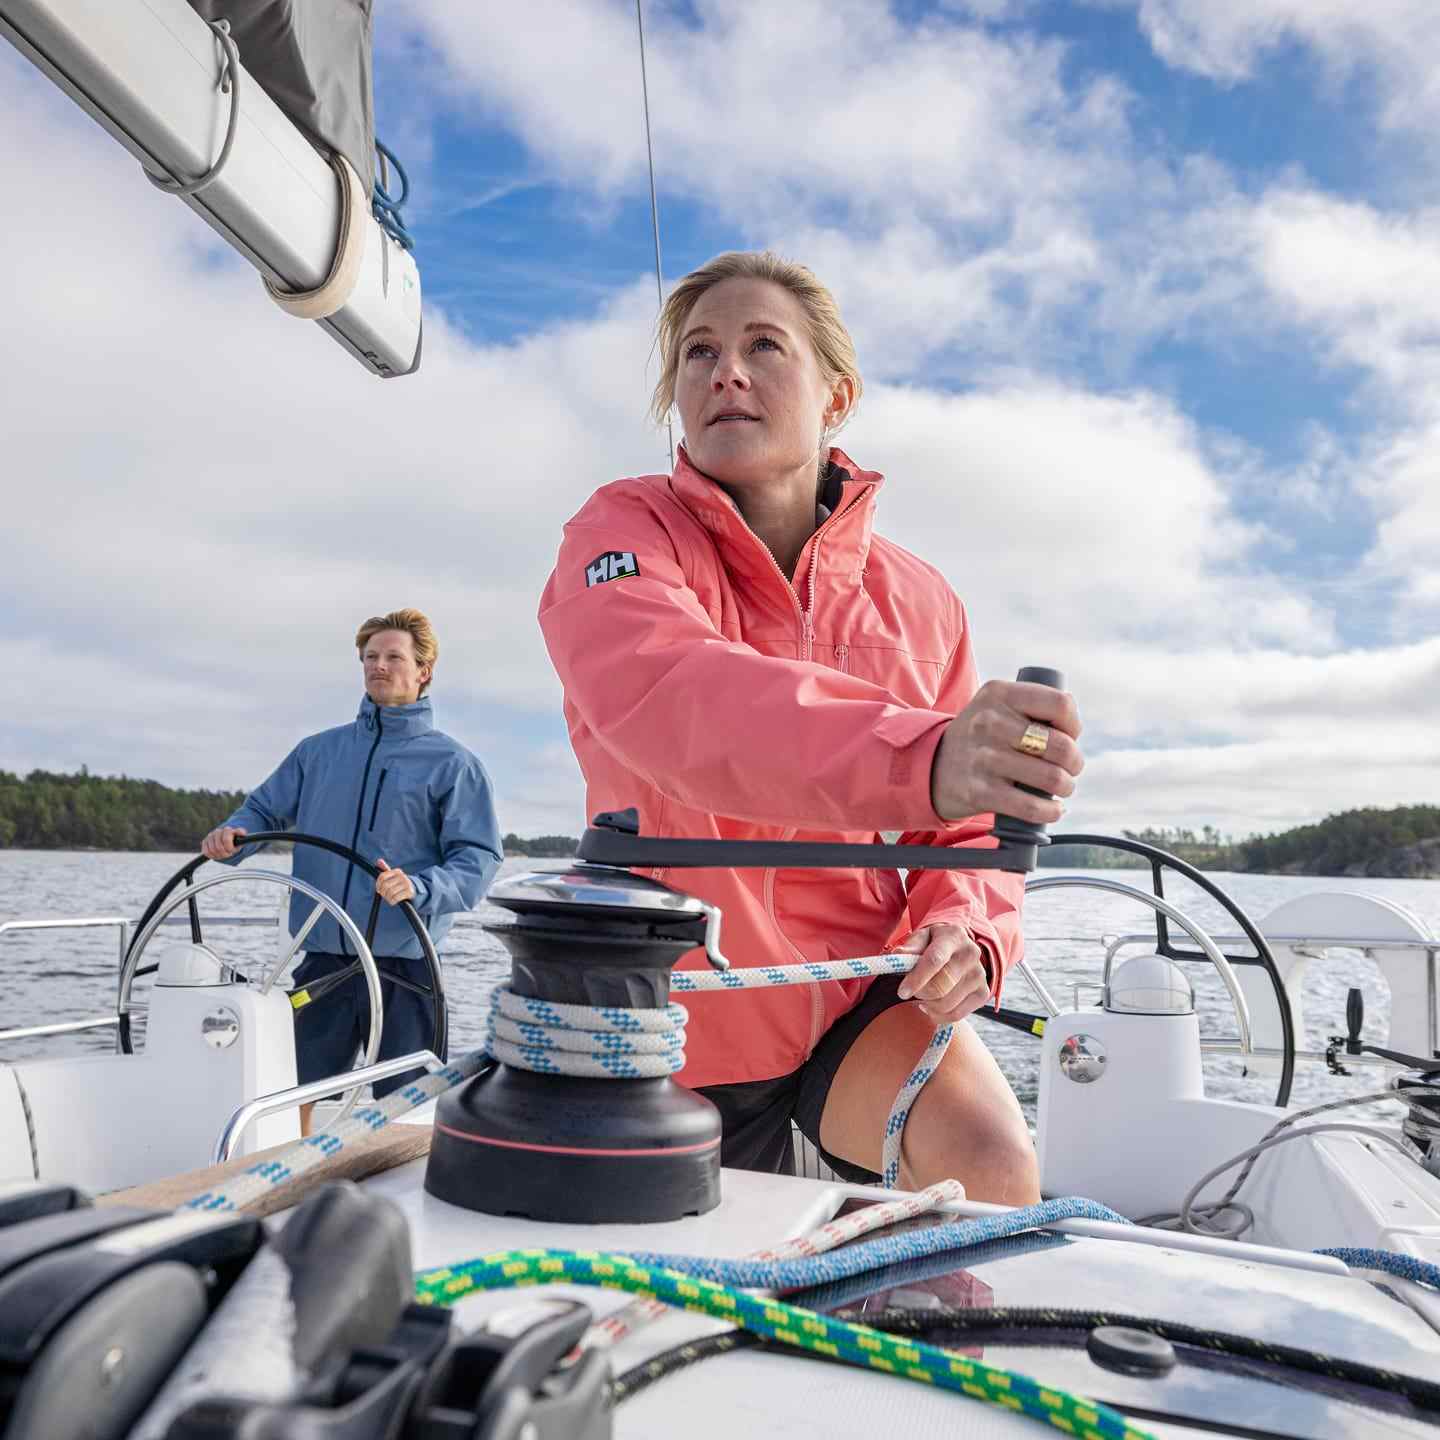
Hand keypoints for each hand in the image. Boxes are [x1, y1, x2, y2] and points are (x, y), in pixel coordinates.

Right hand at [201, 825, 246, 859]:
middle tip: (228, 854)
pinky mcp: (205, 841)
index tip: (231, 850)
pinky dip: (211, 855)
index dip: (229, 848)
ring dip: (218, 855)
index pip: (226, 840)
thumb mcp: (241, 839)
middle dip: (224, 853)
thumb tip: (242, 833)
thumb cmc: (235, 841)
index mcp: (227, 830)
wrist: (227, 841)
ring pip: (212, 850)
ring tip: (223, 854)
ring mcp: (210, 836)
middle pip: (219, 847)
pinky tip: (216, 854)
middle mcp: (218, 831)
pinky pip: (206, 851)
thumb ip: (242, 835)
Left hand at [375, 858, 415, 905]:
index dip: (378, 884)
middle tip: (384, 895)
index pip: (382, 876)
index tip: (378, 890)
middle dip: (383, 892)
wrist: (414, 890)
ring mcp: (406, 884)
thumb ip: (386, 869)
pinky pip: (396, 898)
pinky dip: (393, 901)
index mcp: (397, 872)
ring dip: (388, 898)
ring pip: (390, 892)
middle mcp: (402, 876)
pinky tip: (394, 901)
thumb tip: (379, 860)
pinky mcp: (409, 892)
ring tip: (389, 898)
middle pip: (386, 885)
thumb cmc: (400, 884)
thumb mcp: (394, 876)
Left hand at [893, 923, 991, 1024]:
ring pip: (947, 1004)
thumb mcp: (921, 938)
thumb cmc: (934, 943)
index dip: (917, 978)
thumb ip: (910, 947)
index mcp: (953, 936)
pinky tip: (932, 1006)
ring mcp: (979, 975)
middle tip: (911, 991)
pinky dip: (939, 1015)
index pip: (935, 960)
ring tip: (922, 997)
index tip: (902, 991)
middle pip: (941, 986)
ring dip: (928, 1005)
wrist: (961, 948)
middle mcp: (971, 954)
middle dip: (920, 993)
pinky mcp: (983, 993)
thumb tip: (897, 955)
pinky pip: (956, 1015)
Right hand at [930, 679, 1082, 823]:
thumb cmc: (981, 736)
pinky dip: (1050, 811)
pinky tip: (1052, 809)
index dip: (1074, 725)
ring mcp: (983, 758)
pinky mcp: (979, 791)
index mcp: (999, 694)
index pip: (1060, 705)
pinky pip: (1030, 806)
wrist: (932, 765)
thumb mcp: (996, 705)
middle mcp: (989, 722)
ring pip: (1051, 778)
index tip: (1069, 736)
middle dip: (1074, 762)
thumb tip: (1073, 724)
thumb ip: (1032, 705)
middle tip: (1070, 768)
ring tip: (1061, 787)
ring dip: (1065, 786)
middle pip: (1060, 745)